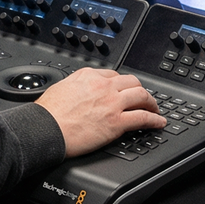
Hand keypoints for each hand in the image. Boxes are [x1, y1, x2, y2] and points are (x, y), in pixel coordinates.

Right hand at [34, 68, 166, 157]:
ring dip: (151, 102)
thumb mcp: (60, 87)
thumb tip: (79, 91)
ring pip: (142, 96)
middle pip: (132, 82)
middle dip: (140, 90)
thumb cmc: (48, 113)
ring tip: (154, 108)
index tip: (124, 89)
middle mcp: (103, 86)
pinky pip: (143, 118)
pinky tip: (159, 122)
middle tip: (143, 98)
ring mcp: (112, 103)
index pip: (113, 75)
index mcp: (88, 76)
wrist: (46, 128)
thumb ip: (75, 85)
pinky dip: (155, 120)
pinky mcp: (117, 122)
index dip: (121, 83)